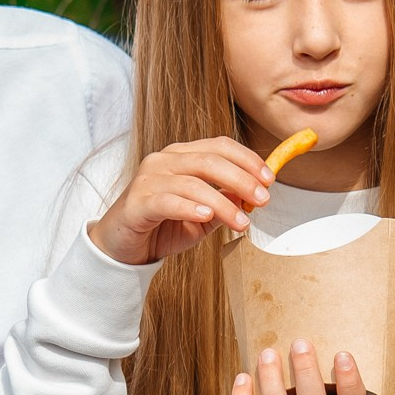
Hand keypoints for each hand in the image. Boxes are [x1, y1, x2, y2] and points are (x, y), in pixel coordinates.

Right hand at [89, 138, 272, 265]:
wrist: (124, 248)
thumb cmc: (164, 227)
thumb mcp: (203, 216)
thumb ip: (225, 203)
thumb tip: (252, 196)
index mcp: (181, 156)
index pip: (219, 146)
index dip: (247, 160)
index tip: (270, 179)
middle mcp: (164, 161)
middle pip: (209, 160)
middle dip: (241, 179)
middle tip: (262, 200)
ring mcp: (148, 179)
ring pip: (192, 183)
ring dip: (222, 202)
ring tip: (242, 222)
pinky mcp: (137, 202)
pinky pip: (168, 200)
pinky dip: (190, 208)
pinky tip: (207, 217)